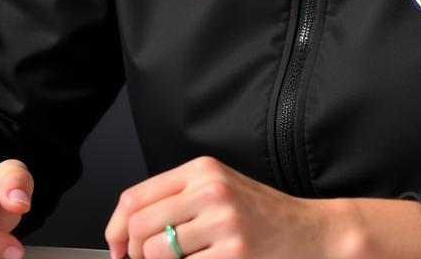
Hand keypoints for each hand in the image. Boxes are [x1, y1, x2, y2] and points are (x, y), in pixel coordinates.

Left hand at [104, 156, 420, 258]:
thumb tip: (123, 228)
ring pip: (156, 253)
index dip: (115, 228)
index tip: (115, 247)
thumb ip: (173, 200)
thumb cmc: (257, 212)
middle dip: (134, 253)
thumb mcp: (216, 189)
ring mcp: (222, 222)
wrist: (305, 231)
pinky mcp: (232, 253)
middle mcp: (210, 189)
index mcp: (202, 169)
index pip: (135, 196)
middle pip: (141, 227)